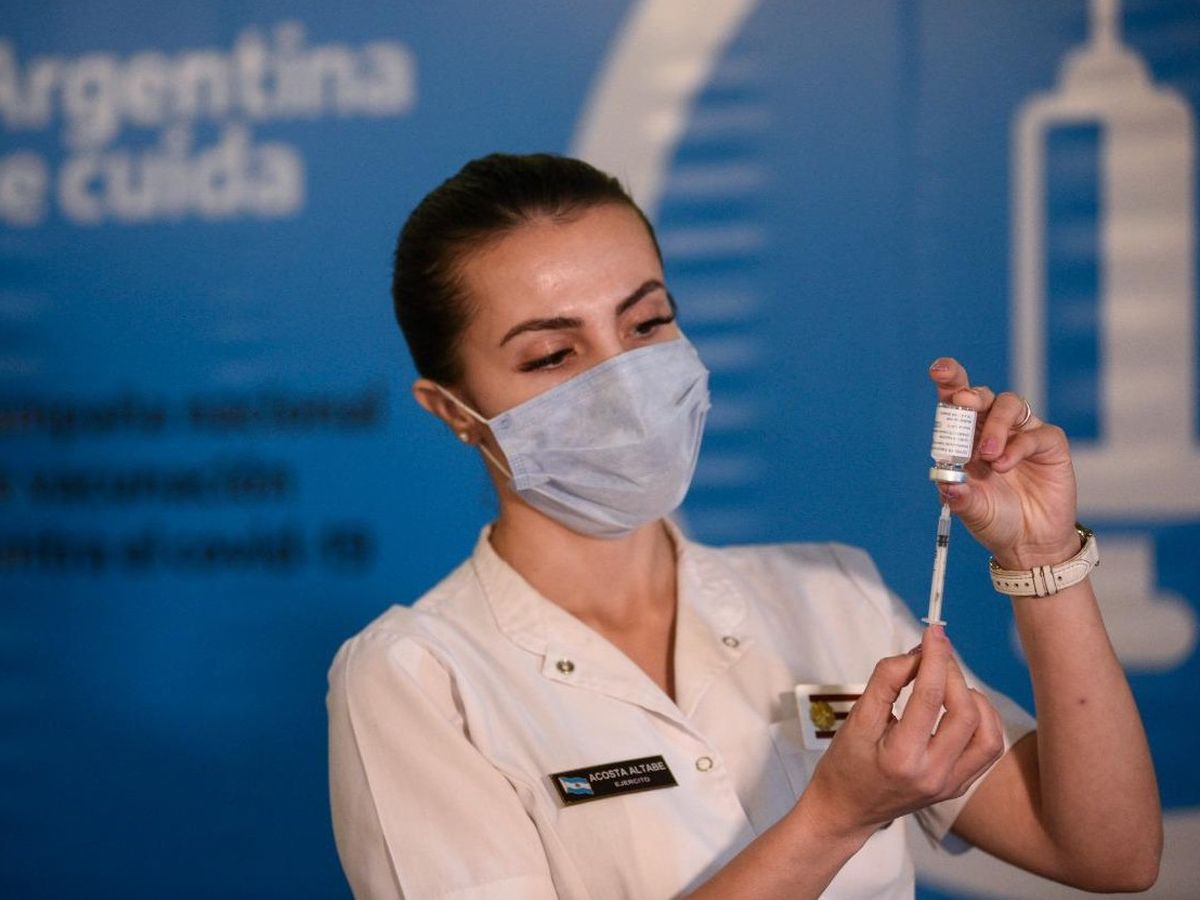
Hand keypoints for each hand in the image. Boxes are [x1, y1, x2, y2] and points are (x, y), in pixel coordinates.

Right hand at [802, 626, 1004, 838]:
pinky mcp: (959, 786)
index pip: (929, 697)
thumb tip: (917, 654)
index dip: (934, 658)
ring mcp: (951, 784)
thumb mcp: (855, 718)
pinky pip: (987, 749)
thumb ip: (885, 681)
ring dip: (974, 698)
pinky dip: (983, 720)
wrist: (847, 809)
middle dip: (953, 673)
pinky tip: (963, 705)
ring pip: (987, 733)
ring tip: (948, 683)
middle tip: (935, 654)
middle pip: (965, 712)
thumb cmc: (845, 764)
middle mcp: (934, 775)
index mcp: (902, 758)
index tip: (933, 632)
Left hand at [929, 357, 1081, 568]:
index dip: (949, 381)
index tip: (938, 370)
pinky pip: (1036, 433)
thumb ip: (958, 495)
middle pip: (982, 394)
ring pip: (1009, 405)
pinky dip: (1017, 446)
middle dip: (970, 392)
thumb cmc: (995, 520)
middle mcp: (993, 429)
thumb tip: (946, 483)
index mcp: (966, 437)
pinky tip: (1005, 466)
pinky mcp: (1049, 445)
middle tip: (963, 402)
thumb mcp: (970, 510)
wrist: (1029, 544)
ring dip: (996, 424)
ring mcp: (1022, 434)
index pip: (956, 401)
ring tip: (987, 455)